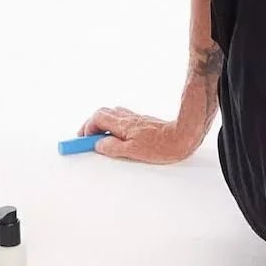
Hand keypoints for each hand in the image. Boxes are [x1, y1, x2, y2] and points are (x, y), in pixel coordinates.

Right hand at [79, 106, 202, 164]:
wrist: (184, 136)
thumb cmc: (162, 146)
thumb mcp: (132, 151)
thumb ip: (112, 147)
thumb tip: (98, 144)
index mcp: (124, 124)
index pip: (97, 118)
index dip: (86, 129)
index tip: (81, 141)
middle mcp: (129, 118)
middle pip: (103, 114)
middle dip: (92, 126)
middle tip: (88, 141)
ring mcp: (137, 119)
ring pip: (114, 116)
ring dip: (104, 125)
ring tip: (102, 140)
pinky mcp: (145, 122)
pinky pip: (124, 120)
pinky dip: (115, 126)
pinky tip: (119, 138)